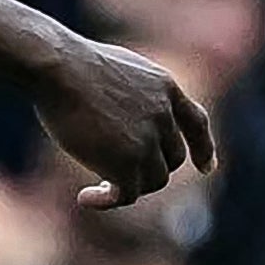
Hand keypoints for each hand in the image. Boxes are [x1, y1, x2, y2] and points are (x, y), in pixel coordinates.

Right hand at [32, 34, 214, 209]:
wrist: (56, 67)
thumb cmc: (68, 63)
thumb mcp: (114, 67)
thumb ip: (129, 92)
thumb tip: (118, 114)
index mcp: (163, 87)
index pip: (196, 122)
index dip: (203, 148)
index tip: (207, 169)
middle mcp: (163, 114)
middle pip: (171, 158)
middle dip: (149, 169)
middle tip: (114, 174)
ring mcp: (148, 139)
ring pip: (153, 179)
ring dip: (128, 186)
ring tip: (96, 188)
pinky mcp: (127, 161)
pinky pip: (127, 194)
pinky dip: (108, 200)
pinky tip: (85, 198)